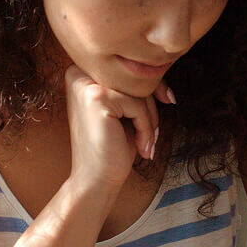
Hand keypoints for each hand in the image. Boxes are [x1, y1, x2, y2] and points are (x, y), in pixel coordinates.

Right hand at [63, 65, 160, 195]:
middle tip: (153, 134)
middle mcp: (78, 73)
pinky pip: (137, 105)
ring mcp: (85, 85)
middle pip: (134, 78)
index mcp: (81, 72)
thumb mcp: (124, 109)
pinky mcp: (97, 98)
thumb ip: (134, 86)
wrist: (96, 180)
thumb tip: (161, 66)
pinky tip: (141, 146)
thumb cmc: (112, 146)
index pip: (127, 70)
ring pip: (139, 91)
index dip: (152, 86)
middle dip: (152, 105)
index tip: (168, 100)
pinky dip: (146, 127)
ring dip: (150, 120)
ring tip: (146, 143)